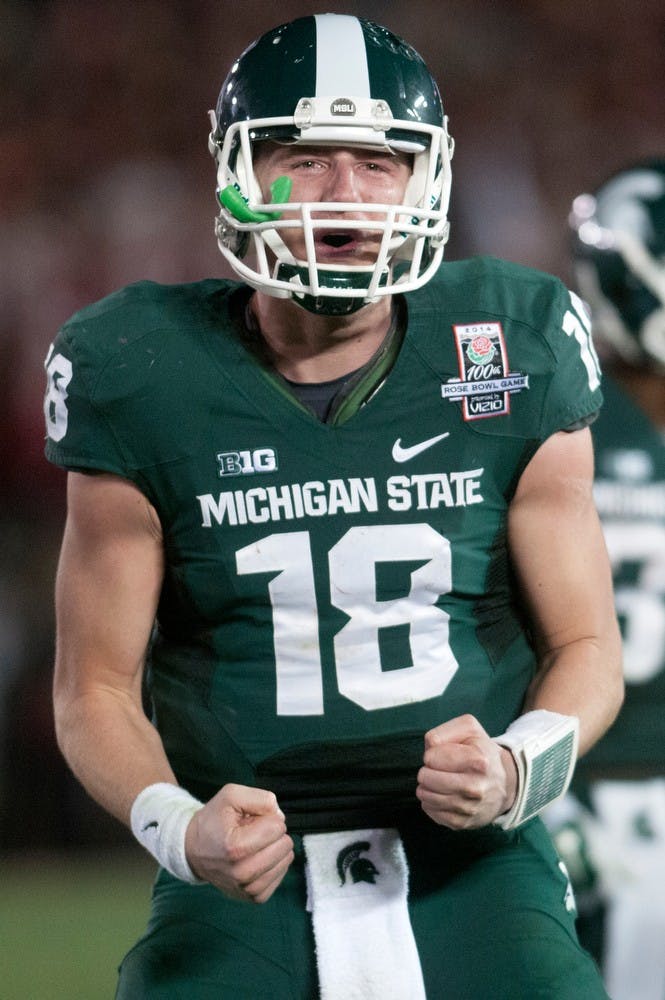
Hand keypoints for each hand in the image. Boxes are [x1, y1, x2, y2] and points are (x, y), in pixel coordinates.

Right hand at [184, 783, 293, 902]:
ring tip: (253, 845)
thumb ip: (260, 798)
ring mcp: (249, 889)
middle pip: (284, 845)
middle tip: (251, 833)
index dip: (267, 817)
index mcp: (236, 847)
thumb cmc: (213, 821)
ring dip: (274, 848)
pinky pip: (282, 874)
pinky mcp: (255, 898)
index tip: (250, 820)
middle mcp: (242, 874)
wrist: (193, 850)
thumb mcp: (231, 795)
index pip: (277, 827)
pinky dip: (274, 863)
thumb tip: (280, 815)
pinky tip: (258, 857)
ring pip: (286, 859)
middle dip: (272, 833)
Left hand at [416, 714, 517, 828]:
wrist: (504, 783)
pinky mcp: (462, 823)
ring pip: (426, 796)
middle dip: (426, 771)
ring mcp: (469, 808)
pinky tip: (441, 795)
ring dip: (426, 787)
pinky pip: (430, 811)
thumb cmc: (480, 751)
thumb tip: (429, 750)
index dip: (432, 754)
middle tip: (437, 769)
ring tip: (437, 781)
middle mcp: (475, 787)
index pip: (431, 757)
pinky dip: (430, 802)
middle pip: (426, 778)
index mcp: (478, 761)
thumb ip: (444, 732)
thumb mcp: (468, 729)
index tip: (442, 755)